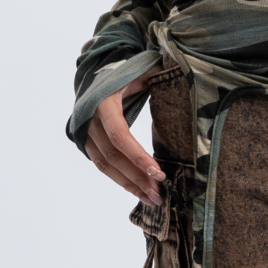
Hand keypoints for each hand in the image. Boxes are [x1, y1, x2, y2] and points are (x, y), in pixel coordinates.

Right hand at [85, 79, 164, 204]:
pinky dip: (120, 178)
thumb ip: (159, 75)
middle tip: (159, 195)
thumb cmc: (124, 69)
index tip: (159, 174)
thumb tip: (183, 77)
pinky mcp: (86, 142)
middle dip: (137, 178)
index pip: (119, 135)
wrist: (94, 70)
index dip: (138, 156)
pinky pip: (102, 164)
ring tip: (151, 199)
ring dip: (128, 184)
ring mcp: (85, 133)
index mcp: (103, 102)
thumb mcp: (141, 68)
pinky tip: (138, 189)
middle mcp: (89, 120)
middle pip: (112, 156)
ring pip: (105, 165)